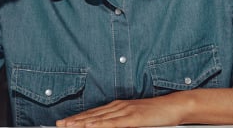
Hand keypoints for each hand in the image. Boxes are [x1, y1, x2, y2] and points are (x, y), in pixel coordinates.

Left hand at [55, 97, 184, 126]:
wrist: (173, 106)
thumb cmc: (156, 114)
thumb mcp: (135, 118)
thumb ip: (121, 122)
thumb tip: (108, 126)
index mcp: (118, 107)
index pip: (94, 114)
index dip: (78, 118)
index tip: (65, 122)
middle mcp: (118, 107)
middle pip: (92, 115)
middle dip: (74, 121)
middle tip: (58, 124)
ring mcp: (125, 111)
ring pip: (99, 119)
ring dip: (82, 123)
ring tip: (68, 126)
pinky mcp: (133, 117)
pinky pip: (113, 123)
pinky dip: (99, 124)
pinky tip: (89, 126)